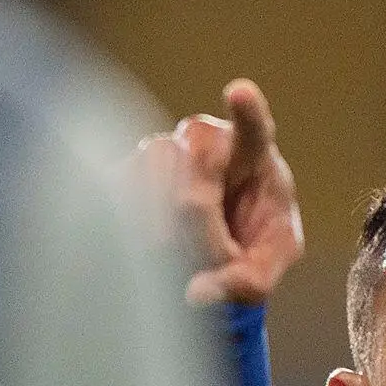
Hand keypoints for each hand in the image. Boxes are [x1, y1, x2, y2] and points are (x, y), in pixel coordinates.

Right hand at [135, 77, 306, 308]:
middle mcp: (203, 139)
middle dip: (204, 245)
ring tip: (185, 253)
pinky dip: (135, 236)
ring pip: (151, 199)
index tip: (239, 92)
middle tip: (217, 263)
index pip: (252, 128)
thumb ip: (247, 283)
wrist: (212, 234)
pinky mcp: (123, 169)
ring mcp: (159, 150)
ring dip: (169, 243)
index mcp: (252, 152)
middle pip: (193, 197)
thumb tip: (196, 294)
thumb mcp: (266, 267)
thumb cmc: (251, 241)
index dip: (246, 111)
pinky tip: (149, 243)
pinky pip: (119, 204)